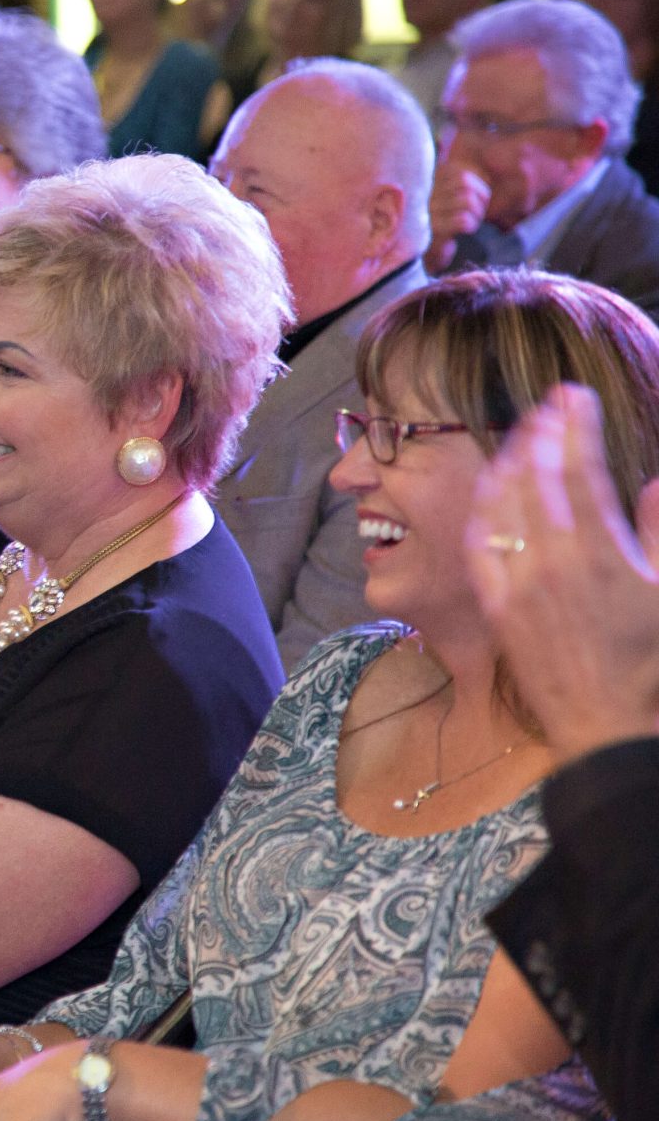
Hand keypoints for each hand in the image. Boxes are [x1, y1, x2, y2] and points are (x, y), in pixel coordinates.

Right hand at [426, 159, 490, 269]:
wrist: (411, 261)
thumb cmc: (432, 230)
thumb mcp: (441, 203)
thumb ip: (455, 187)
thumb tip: (483, 179)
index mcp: (425, 183)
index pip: (459, 173)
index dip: (477, 185)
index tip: (479, 199)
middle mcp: (422, 194)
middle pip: (464, 183)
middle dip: (480, 199)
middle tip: (478, 213)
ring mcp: (425, 211)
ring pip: (467, 201)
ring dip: (477, 214)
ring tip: (472, 223)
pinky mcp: (431, 230)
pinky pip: (463, 220)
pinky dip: (471, 225)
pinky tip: (465, 231)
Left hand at [465, 384, 658, 761]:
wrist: (606, 725)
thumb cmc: (651, 663)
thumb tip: (655, 483)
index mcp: (601, 554)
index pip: (580, 470)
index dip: (575, 426)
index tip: (573, 395)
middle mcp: (551, 562)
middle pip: (535, 478)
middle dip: (539, 433)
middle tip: (546, 406)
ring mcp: (517, 584)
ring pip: (501, 506)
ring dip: (507, 463)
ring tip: (520, 436)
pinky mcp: (495, 607)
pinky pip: (479, 546)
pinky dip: (483, 510)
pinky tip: (488, 492)